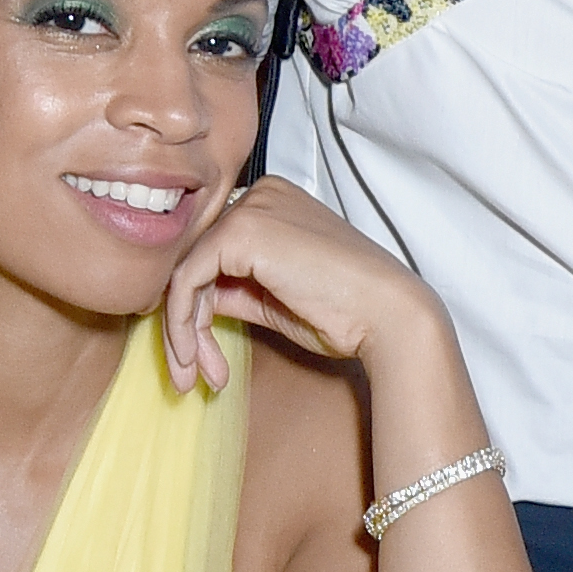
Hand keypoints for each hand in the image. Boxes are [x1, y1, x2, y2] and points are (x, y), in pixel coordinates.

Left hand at [162, 178, 450, 390]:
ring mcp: (250, 209)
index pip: (215, 253)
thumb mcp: (276, 299)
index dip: (198, 308)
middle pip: (195, 262)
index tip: (201, 357)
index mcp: (275, 202)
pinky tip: (198, 358)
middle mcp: (260, 195)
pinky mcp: (240, 232)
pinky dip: (184, 324)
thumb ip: (234, 291)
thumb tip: (193, 304)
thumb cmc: (349, 312)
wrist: (390, 315)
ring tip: (195, 376)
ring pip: (184, 274)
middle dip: (187, 325)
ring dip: (182, 333)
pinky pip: (186, 281)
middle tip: (190, 376)